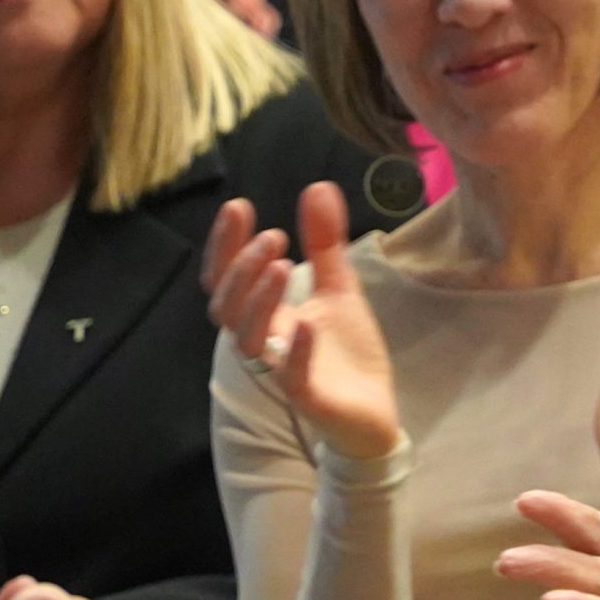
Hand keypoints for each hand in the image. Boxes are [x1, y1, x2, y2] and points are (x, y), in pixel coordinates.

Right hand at [203, 182, 400, 461]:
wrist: (373, 413)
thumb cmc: (346, 354)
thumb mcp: (339, 289)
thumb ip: (325, 244)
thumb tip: (318, 186)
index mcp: (268, 314)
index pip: (228, 279)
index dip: (226, 245)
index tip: (238, 207)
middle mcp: (267, 342)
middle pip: (228, 308)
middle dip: (243, 269)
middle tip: (272, 237)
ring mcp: (284, 371)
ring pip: (249, 340)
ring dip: (259, 301)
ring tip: (281, 265)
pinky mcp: (309, 399)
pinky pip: (293, 377)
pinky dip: (297, 351)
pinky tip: (308, 325)